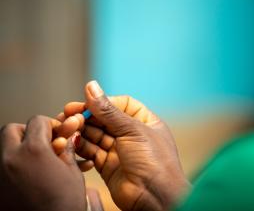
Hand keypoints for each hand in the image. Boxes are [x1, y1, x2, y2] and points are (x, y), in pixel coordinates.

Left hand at [0, 116, 86, 210]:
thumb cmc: (63, 205)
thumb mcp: (72, 173)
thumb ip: (68, 150)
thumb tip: (70, 138)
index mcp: (33, 151)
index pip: (37, 121)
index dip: (51, 124)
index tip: (58, 133)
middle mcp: (11, 158)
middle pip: (12, 130)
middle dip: (28, 132)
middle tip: (43, 142)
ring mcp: (0, 173)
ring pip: (4, 147)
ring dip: (19, 147)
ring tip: (36, 160)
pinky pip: (3, 166)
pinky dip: (14, 164)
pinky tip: (30, 174)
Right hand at [64, 81, 189, 210]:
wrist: (154, 198)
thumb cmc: (154, 162)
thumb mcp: (132, 130)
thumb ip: (109, 110)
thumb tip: (92, 87)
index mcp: (144, 122)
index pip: (120, 104)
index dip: (103, 102)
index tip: (86, 101)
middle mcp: (131, 134)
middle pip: (105, 119)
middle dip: (87, 115)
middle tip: (68, 112)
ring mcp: (119, 150)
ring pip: (95, 134)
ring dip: (81, 129)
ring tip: (67, 125)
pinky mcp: (107, 164)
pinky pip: (91, 150)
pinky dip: (81, 145)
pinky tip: (73, 141)